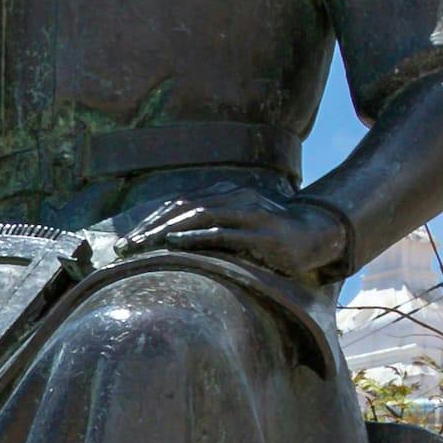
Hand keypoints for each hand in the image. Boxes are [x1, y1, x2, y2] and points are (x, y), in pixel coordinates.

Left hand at [117, 184, 351, 290]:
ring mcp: (250, 214)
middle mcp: (236, 199)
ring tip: (143, 245)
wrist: (316, 236)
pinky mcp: (262, 233)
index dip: (151, 220)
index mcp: (226, 195)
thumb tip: (170, 242)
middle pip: (184, 208)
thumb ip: (210, 228)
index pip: (179, 204)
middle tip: (127, 247)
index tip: (128, 241)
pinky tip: (176, 243)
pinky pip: (224, 233)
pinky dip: (197, 236)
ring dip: (167, 230)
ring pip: (200, 216)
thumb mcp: (237, 227)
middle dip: (151, 227)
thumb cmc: (270, 236)